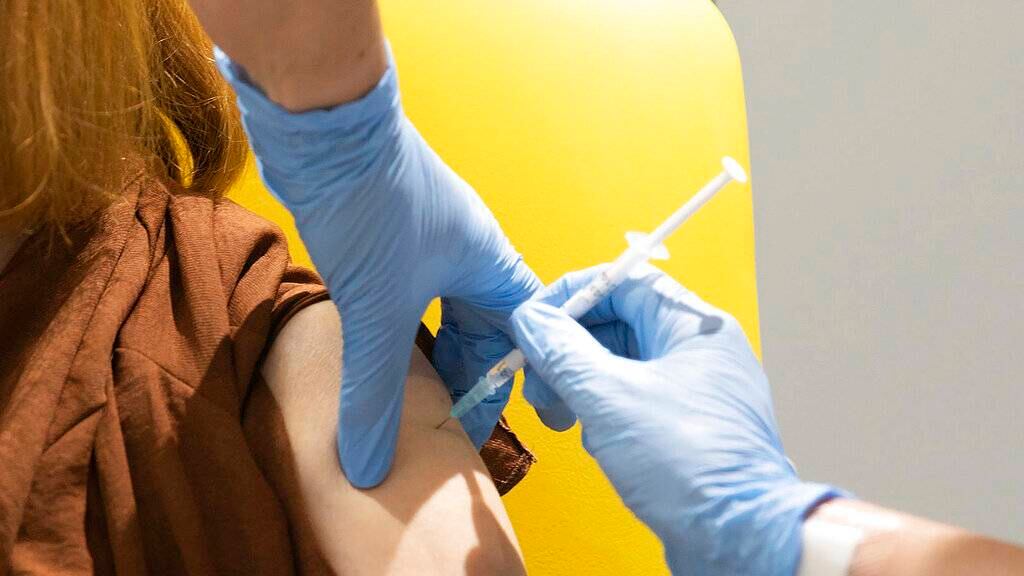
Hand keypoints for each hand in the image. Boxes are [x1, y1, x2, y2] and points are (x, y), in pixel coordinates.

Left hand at [216, 50, 540, 487]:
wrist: (324, 124)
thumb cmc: (372, 204)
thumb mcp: (378, 310)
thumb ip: (376, 393)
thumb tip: (370, 465)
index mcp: (490, 264)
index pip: (527, 334)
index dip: (528, 379)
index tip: (526, 420)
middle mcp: (468, 252)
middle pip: (485, 328)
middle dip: (472, 376)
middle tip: (454, 424)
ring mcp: (429, 241)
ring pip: (444, 312)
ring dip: (434, 355)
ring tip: (419, 402)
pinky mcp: (390, 234)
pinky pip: (409, 297)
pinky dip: (403, 331)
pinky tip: (381, 354)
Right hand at [510, 265, 840, 574]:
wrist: (739, 538)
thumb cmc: (692, 465)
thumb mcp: (610, 399)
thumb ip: (564, 352)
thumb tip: (531, 319)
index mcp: (693, 326)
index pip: (624, 280)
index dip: (573, 296)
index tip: (536, 321)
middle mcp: (699, 350)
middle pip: (618, 323)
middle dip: (570, 350)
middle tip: (538, 380)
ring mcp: (696, 389)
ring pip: (622, 365)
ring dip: (582, 384)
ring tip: (562, 416)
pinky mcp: (687, 426)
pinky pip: (634, 399)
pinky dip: (605, 412)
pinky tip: (595, 440)